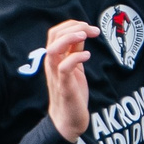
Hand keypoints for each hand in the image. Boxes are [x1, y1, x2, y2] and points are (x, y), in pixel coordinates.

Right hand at [43, 21, 93, 138]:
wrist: (69, 119)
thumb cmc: (72, 92)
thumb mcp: (75, 67)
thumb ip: (75, 51)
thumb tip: (82, 33)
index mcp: (54, 57)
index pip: (56, 32)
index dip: (72, 24)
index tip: (90, 27)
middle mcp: (52, 63)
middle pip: (53, 35)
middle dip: (73, 27)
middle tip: (92, 30)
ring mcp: (56, 74)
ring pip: (53, 49)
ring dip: (70, 38)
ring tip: (85, 36)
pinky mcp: (64, 86)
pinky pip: (64, 67)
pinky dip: (75, 57)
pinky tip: (87, 56)